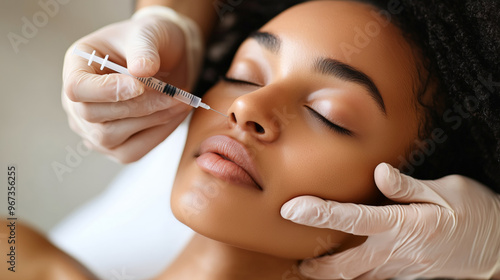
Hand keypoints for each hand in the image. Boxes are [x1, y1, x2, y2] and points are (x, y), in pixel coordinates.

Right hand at [62, 7, 200, 162]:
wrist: (168, 58)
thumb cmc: (151, 42)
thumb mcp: (148, 33)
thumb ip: (144, 49)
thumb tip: (142, 71)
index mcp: (77, 65)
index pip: (76, 88)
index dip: (106, 90)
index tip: (140, 84)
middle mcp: (77, 101)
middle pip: (95, 116)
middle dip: (140, 106)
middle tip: (174, 95)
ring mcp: (92, 128)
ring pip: (112, 137)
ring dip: (152, 121)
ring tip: (180, 102)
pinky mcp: (115, 146)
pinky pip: (132, 151)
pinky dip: (158, 135)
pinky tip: (175, 116)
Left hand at [281, 163, 499, 278]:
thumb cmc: (475, 213)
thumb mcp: (446, 191)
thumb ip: (407, 187)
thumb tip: (379, 172)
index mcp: (403, 224)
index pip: (351, 219)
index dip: (319, 214)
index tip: (292, 209)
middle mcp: (397, 252)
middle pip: (345, 267)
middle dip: (318, 268)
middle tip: (300, 263)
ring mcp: (403, 270)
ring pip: (359, 279)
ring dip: (335, 275)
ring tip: (316, 267)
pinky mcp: (409, 278)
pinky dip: (359, 276)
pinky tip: (350, 267)